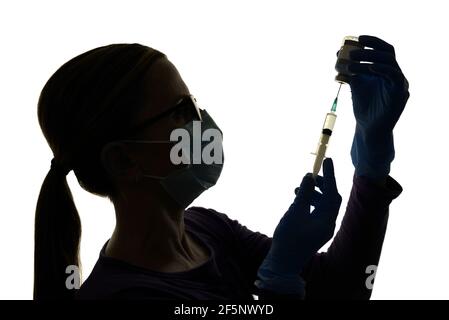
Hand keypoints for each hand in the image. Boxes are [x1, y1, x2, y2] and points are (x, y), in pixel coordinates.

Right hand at [255, 158, 341, 293]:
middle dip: (322, 185)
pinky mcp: (314, 232)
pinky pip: (316, 213)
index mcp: (327, 220)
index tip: (327, 160)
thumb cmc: (288, 237)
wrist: (283, 263)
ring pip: (322, 206)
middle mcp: (328, 224)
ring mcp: (322, 229)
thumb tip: (309, 176)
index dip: (330, 176)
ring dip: (313, 194)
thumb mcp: (295, 212)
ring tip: (297, 188)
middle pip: (330, 199)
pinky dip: (309, 203)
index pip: (333, 193)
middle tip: (312, 174)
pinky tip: (297, 201)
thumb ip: (303, 193)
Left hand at [347, 35, 409, 179]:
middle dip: (368, 50)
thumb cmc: (364, 107)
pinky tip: (369, 68)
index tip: (357, 38)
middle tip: (351, 52)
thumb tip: (338, 54)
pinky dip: (382, 69)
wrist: (368, 128)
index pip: (383, 50)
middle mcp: (395, 75)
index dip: (372, 42)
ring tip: (351, 63)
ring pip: (389, 62)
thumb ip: (350, 70)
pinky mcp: (400, 93)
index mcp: (386, 71)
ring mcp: (399, 84)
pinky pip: (394, 76)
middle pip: (386, 53)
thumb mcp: (355, 84)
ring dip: (369, 60)